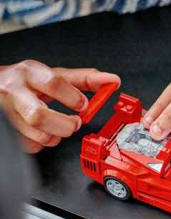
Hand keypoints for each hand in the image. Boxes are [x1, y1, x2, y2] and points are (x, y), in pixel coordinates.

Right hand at [0, 61, 119, 152]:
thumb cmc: (30, 81)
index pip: (54, 84)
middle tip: (74, 123)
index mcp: (31, 73)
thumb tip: (112, 81)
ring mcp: (6, 111)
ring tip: (59, 128)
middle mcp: (14, 91)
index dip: (73, 98)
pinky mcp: (5, 129)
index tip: (83, 105)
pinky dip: (41, 143)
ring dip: (55, 136)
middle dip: (64, 125)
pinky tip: (43, 132)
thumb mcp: (56, 75)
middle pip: (39, 116)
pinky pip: (28, 145)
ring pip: (35, 134)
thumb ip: (85, 79)